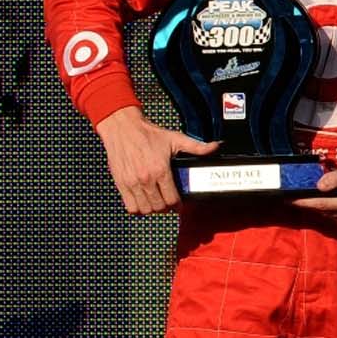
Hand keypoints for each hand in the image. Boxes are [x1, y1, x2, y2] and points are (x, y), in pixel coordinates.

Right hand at [96, 107, 219, 215]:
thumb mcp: (175, 138)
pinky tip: (142, 202)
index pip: (172, 199)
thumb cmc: (148, 133)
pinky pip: (130, 207)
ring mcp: (132, 183)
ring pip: (145, 209)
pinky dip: (137, 209)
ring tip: (156, 203)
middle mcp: (146, 179)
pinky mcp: (121, 184)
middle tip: (168, 203)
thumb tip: (216, 146)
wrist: (123, 128)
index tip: (179, 205)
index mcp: (161, 170)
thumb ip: (197, 146)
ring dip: (152, 209)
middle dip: (166, 208)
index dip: (178, 206)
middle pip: (159, 207)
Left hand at [292, 162, 336, 227]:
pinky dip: (323, 208)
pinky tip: (318, 200)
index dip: (304, 202)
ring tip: (303, 196)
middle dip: (306, 203)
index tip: (289, 200)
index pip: (323, 205)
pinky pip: (331, 216)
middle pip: (322, 211)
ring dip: (314, 206)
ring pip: (325, 214)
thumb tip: (319, 186)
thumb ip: (336, 177)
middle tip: (290, 196)